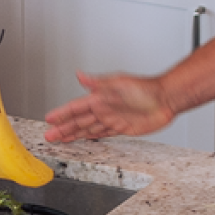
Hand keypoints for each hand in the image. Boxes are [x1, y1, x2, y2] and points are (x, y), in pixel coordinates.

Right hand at [42, 72, 177, 142]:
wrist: (165, 99)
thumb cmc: (146, 88)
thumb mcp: (119, 83)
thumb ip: (98, 82)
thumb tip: (80, 75)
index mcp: (100, 98)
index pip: (75, 108)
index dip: (61, 114)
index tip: (49, 119)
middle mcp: (104, 109)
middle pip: (78, 121)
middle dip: (63, 128)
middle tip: (49, 135)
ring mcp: (112, 119)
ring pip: (87, 129)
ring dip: (73, 134)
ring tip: (61, 138)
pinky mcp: (122, 128)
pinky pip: (102, 134)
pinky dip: (91, 137)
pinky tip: (84, 138)